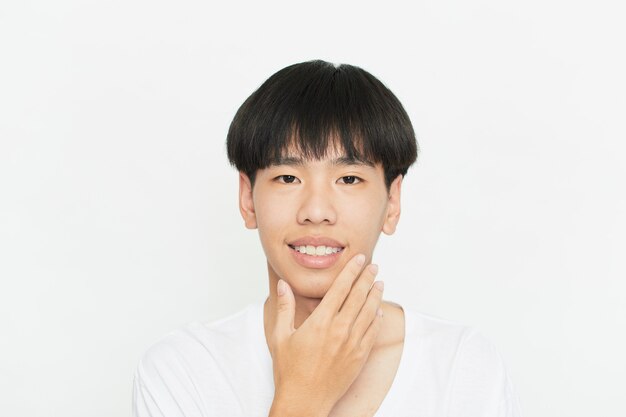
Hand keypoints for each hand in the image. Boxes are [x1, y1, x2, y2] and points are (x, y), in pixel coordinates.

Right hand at [267, 254, 383, 416]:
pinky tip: (378, 310)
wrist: (304, 401)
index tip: (359, 259)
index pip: (340, 289)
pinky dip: (376, 318)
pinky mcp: (359, 357)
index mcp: (320, 322)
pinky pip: (372, 332)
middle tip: (373, 266)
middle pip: (358, 296)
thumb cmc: (289, 371)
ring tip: (379, 283)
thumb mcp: (280, 336)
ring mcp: (352, 344)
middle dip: (367, 278)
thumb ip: (284, 307)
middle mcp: (339, 330)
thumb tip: (284, 285)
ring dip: (375, 295)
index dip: (351, 271)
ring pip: (369, 312)